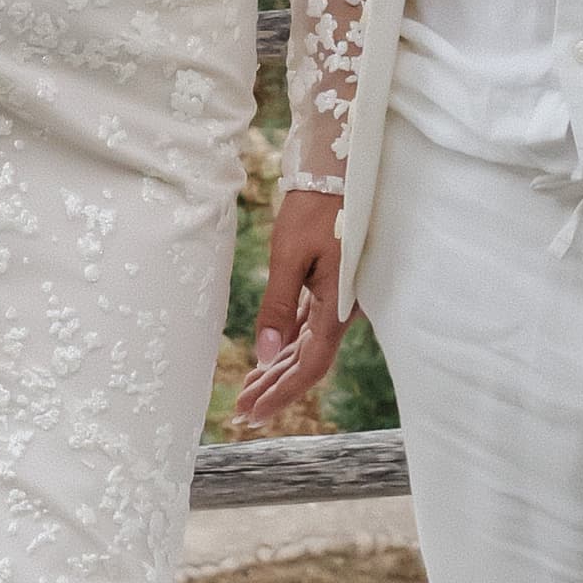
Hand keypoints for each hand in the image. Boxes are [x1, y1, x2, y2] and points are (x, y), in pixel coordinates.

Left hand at [233, 186, 348, 425]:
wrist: (338, 168)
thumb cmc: (315, 207)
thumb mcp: (288, 255)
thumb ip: (277, 306)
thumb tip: (262, 355)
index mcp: (336, 306)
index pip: (309, 365)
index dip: (282, 393)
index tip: (253, 414)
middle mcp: (341, 308)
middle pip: (307, 361)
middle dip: (275, 388)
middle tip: (242, 411)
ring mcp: (336, 297)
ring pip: (306, 345)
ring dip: (278, 369)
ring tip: (248, 390)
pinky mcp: (328, 284)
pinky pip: (307, 325)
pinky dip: (285, 344)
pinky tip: (268, 355)